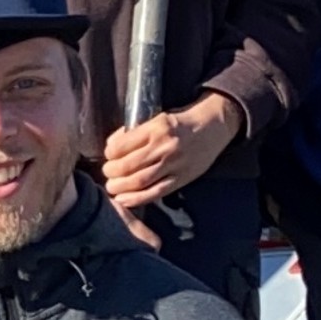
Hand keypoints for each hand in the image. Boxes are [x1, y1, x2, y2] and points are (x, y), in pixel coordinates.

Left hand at [101, 94, 241, 215]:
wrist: (212, 127)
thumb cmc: (179, 123)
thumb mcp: (157, 119)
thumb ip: (136, 132)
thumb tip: (111, 145)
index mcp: (155, 128)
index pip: (122, 145)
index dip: (109, 153)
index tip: (108, 156)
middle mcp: (164, 147)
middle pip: (128, 165)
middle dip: (111, 172)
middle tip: (107, 173)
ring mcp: (174, 164)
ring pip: (140, 181)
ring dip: (120, 187)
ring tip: (112, 187)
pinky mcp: (181, 178)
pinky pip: (156, 192)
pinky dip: (137, 199)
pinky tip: (124, 200)